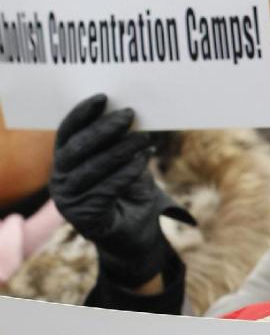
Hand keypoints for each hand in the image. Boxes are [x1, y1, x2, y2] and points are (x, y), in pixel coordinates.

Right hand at [49, 94, 191, 287]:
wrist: (137, 237)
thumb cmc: (131, 196)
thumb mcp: (130, 166)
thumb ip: (125, 146)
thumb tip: (131, 118)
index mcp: (67, 163)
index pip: (68, 133)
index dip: (82, 113)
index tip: (103, 97)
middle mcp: (61, 179)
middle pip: (77, 147)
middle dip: (104, 128)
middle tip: (128, 114)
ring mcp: (68, 199)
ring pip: (93, 167)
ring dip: (121, 150)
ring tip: (144, 138)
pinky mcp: (82, 216)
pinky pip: (106, 187)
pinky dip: (127, 171)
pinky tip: (143, 159)